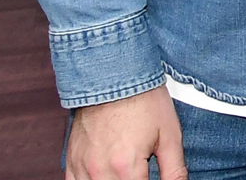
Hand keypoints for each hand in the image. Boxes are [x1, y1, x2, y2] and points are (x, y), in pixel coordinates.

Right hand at [65, 86, 184, 179]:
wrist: (115, 76)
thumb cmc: (144, 102)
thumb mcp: (169, 135)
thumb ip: (174, 169)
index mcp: (127, 166)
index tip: (150, 177)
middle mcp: (100, 170)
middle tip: (140, 173)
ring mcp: (82, 166)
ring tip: (127, 174)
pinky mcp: (71, 160)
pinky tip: (106, 177)